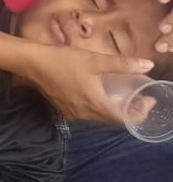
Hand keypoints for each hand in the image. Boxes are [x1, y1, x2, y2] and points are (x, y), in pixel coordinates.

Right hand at [22, 40, 152, 122]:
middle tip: (138, 97)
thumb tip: (149, 65)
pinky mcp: (64, 110)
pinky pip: (87, 114)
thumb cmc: (64, 61)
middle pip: (114, 120)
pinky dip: (98, 109)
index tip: (147, 100)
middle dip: (130, 111)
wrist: (32, 63)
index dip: (141, 113)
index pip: (126, 119)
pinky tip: (97, 96)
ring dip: (113, 111)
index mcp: (96, 104)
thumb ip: (123, 64)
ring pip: (100, 118)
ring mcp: (73, 114)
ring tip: (121, 97)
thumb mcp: (95, 60)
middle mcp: (86, 114)